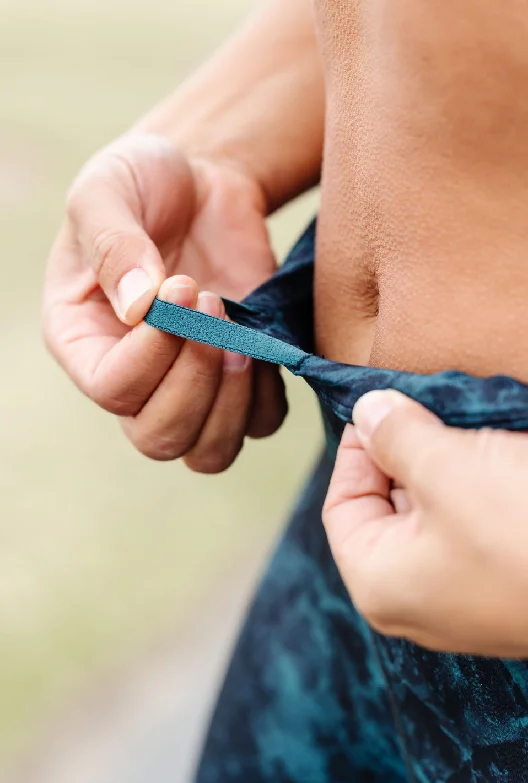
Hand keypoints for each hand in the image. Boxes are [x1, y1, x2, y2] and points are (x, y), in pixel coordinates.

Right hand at [43, 133, 285, 470]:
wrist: (201, 181)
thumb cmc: (143, 181)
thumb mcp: (109, 189)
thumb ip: (113, 243)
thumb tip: (140, 308)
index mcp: (83, 342)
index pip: (112, 388)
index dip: (152, 353)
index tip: (185, 286)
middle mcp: (132, 378)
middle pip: (159, 437)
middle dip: (196, 383)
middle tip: (215, 307)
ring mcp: (187, 384)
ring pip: (209, 449)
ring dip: (233, 402)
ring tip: (240, 333)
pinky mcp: (238, 377)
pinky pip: (259, 422)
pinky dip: (266, 395)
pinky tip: (261, 341)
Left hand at [323, 390, 527, 656]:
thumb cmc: (521, 530)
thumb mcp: (448, 468)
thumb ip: (396, 436)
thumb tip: (369, 410)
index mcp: (379, 582)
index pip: (342, 504)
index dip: (356, 449)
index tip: (381, 408)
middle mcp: (414, 600)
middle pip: (387, 508)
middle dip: (404, 454)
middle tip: (427, 409)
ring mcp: (463, 598)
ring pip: (434, 515)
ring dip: (444, 467)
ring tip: (465, 431)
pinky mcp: (504, 585)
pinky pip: (473, 528)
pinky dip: (476, 490)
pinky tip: (496, 460)